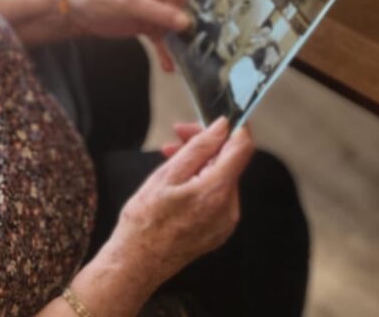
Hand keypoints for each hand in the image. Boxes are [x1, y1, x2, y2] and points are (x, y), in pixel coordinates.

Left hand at [67, 0, 194, 71]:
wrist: (76, 10)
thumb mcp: (128, 2)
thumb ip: (158, 12)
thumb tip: (186, 22)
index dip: (201, 4)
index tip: (214, 23)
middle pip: (187, 9)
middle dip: (195, 27)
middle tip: (205, 46)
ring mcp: (156, 10)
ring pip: (177, 27)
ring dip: (182, 44)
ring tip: (190, 61)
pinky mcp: (148, 25)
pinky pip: (164, 40)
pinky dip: (167, 52)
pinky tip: (170, 66)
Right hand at [103, 119, 254, 301]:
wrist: (136, 264)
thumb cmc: (145, 220)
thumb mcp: (167, 174)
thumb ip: (198, 148)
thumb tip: (222, 127)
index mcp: (217, 192)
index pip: (242, 148)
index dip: (233, 126)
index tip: (218, 115)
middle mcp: (229, 208)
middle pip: (229, 161)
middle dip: (206, 142)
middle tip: (178, 132)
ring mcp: (225, 222)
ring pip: (221, 177)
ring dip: (200, 160)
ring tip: (170, 154)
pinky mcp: (218, 230)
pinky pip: (216, 195)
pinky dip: (201, 180)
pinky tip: (178, 177)